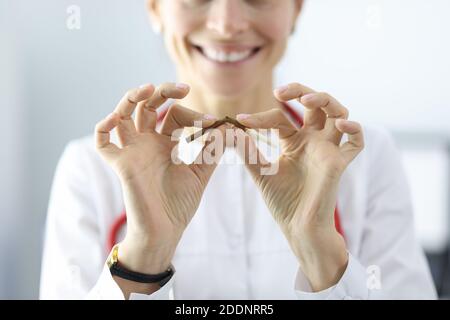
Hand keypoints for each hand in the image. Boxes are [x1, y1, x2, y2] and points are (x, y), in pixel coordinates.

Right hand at [95, 83, 225, 274]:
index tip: (213, 122)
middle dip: (162, 92)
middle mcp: (147, 142)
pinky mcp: (121, 164)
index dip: (193, 114)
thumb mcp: (201, 171)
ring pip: (122, 115)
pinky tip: (115, 118)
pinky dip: (103, 128)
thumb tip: (229, 127)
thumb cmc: (180, 202)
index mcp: (165, 142)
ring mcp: (132, 151)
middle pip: (146, 106)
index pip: (173, 114)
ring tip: (147, 88)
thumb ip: (212, 149)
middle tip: (182, 88)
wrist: (165, 229)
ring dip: (131, 98)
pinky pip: (102, 142)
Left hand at [235, 83, 363, 290]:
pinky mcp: (339, 163)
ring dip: (326, 101)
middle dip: (301, 91)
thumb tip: (229, 129)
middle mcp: (313, 140)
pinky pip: (357, 142)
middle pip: (316, 104)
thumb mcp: (260, 171)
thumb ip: (248, 151)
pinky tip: (340, 124)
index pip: (281, 117)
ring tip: (305, 100)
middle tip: (281, 92)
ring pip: (338, 113)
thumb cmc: (282, 200)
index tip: (241, 120)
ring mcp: (328, 149)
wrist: (298, 227)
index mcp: (295, 140)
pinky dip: (354, 129)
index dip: (261, 117)